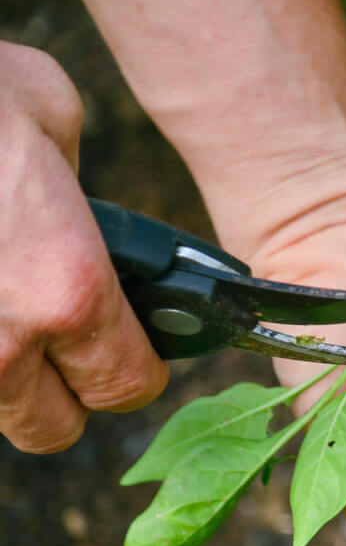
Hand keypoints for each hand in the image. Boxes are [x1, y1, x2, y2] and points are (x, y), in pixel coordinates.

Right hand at [0, 42, 166, 452]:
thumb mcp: (50, 117)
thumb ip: (74, 191)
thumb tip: (73, 206)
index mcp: (69, 292)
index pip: (127, 386)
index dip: (133, 370)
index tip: (126, 351)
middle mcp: (1, 342)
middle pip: (52, 428)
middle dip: (61, 393)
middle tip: (55, 343)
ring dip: (1, 380)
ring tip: (1, 310)